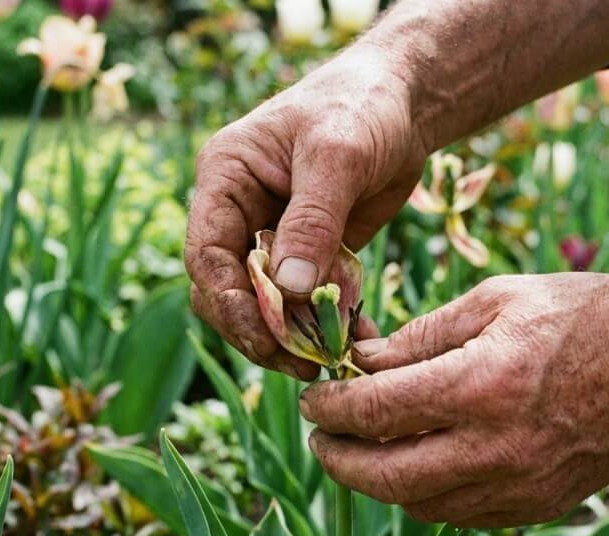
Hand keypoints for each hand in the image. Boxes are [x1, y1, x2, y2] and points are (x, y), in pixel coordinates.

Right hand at [185, 48, 430, 378]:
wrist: (404, 101)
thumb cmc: (361, 108)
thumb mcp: (337, 156)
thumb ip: (312, 220)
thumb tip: (290, 288)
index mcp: (225, 179)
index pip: (204, 253)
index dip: (227, 301)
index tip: (264, 336)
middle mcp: (239, 212)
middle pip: (227, 290)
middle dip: (258, 330)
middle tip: (302, 361)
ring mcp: (274, 236)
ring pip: (265, 304)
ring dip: (293, 337)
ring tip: (330, 359)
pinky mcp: (310, 254)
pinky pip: (306, 301)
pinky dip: (326, 325)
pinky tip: (354, 341)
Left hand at [300, 272, 608, 527]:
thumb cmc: (582, 312)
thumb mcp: (495, 298)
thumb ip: (421, 336)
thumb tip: (364, 362)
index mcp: (481, 385)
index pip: (374, 412)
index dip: (330, 408)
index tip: (314, 398)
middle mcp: (497, 447)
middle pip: (386, 479)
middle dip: (339, 461)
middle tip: (321, 439)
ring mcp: (521, 485)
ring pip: (419, 506)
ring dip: (379, 483)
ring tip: (365, 451)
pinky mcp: (540, 505)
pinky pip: (461, 516)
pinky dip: (427, 496)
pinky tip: (419, 465)